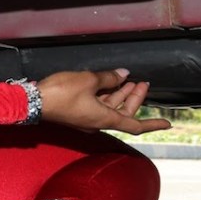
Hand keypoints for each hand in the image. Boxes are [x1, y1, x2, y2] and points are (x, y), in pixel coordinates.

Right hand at [35, 69, 171, 134]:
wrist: (33, 101)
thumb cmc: (60, 94)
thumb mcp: (89, 81)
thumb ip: (109, 78)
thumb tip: (122, 75)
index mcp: (105, 118)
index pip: (135, 125)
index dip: (153, 124)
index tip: (167, 124)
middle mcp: (98, 121)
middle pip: (123, 112)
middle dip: (134, 97)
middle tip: (142, 83)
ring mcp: (87, 118)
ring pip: (110, 107)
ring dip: (120, 94)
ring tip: (128, 79)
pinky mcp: (77, 112)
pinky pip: (98, 105)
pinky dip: (106, 94)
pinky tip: (109, 82)